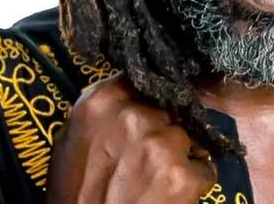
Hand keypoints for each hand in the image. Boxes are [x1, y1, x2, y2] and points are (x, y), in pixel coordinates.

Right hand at [45, 73, 216, 203]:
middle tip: (144, 161)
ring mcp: (161, 144)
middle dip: (162, 131)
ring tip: (155, 182)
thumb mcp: (69, 143)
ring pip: (187, 138)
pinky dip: (193, 184)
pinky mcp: (183, 175)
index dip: (148, 100)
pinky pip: (204, 169)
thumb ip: (101, 113)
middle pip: (167, 110)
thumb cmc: (74, 196)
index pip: (141, 82)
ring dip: (179, 157)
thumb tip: (129, 94)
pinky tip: (170, 197)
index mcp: (101, 102)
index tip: (149, 112)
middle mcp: (133, 116)